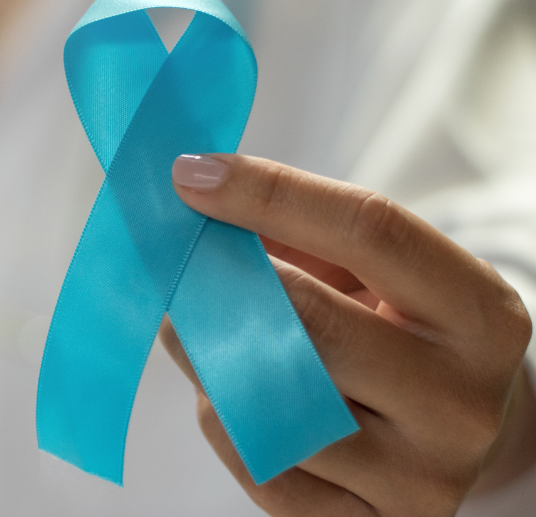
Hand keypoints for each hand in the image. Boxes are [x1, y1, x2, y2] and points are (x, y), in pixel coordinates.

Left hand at [160, 154, 535, 516]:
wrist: (449, 432)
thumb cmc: (397, 333)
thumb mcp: (377, 274)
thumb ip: (299, 234)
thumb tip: (196, 198)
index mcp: (481, 316)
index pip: (369, 231)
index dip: (269, 192)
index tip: (191, 174)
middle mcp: (461, 403)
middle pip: (309, 322)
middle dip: (218, 282)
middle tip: (172, 261)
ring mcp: (417, 478)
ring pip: (271, 404)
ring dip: (206, 355)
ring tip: (192, 326)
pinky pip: (258, 466)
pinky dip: (221, 419)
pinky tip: (224, 393)